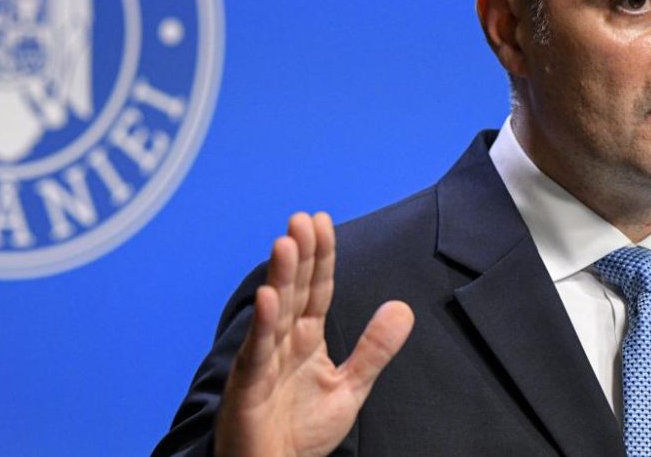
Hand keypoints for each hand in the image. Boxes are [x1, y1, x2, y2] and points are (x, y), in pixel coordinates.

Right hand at [215, 212, 414, 456]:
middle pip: (293, 291)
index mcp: (306, 339)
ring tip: (286, 243)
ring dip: (280, 278)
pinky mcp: (248, 385)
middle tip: (303, 219)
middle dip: (299, 255)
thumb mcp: (350, 388)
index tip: (323, 221)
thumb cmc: (301, 432)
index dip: (321, 257)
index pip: (317, 289)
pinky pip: (256, 351)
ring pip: (273, 313)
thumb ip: (374, 349)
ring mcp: (263, 361)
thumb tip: (403, 308)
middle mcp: (282, 342)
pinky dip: (261, 324)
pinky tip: (268, 298)